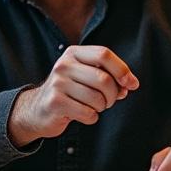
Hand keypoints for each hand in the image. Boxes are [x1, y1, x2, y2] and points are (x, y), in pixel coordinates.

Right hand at [7, 45, 139, 146]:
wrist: (38, 110)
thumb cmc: (70, 92)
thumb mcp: (87, 78)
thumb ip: (109, 77)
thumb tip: (130, 84)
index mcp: (74, 53)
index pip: (103, 54)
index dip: (122, 70)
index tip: (132, 84)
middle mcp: (64, 65)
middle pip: (104, 79)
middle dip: (113, 95)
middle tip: (109, 102)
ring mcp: (57, 83)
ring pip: (97, 98)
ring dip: (101, 108)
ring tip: (93, 107)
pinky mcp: (55, 102)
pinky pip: (88, 113)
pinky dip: (91, 118)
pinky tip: (82, 114)